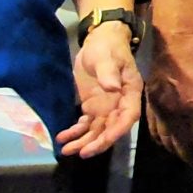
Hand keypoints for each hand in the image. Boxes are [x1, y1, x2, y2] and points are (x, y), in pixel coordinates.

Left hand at [58, 22, 140, 157]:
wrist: (99, 40)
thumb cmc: (107, 47)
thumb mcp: (107, 57)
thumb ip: (109, 72)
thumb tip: (113, 88)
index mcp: (130, 93)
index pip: (127, 117)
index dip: (116, 131)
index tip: (102, 140)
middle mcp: (119, 104)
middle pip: (111, 128)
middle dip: (96, 142)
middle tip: (80, 152)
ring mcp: (105, 107)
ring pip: (96, 130)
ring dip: (83, 141)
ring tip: (66, 150)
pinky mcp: (92, 106)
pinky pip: (85, 124)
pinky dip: (75, 132)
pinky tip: (62, 137)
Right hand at [147, 21, 192, 165]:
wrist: (178, 37)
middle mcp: (175, 116)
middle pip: (180, 146)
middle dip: (190, 157)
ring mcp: (160, 109)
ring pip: (164, 139)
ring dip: (174, 150)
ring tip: (183, 154)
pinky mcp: (150, 101)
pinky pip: (152, 127)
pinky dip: (159, 138)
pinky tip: (164, 140)